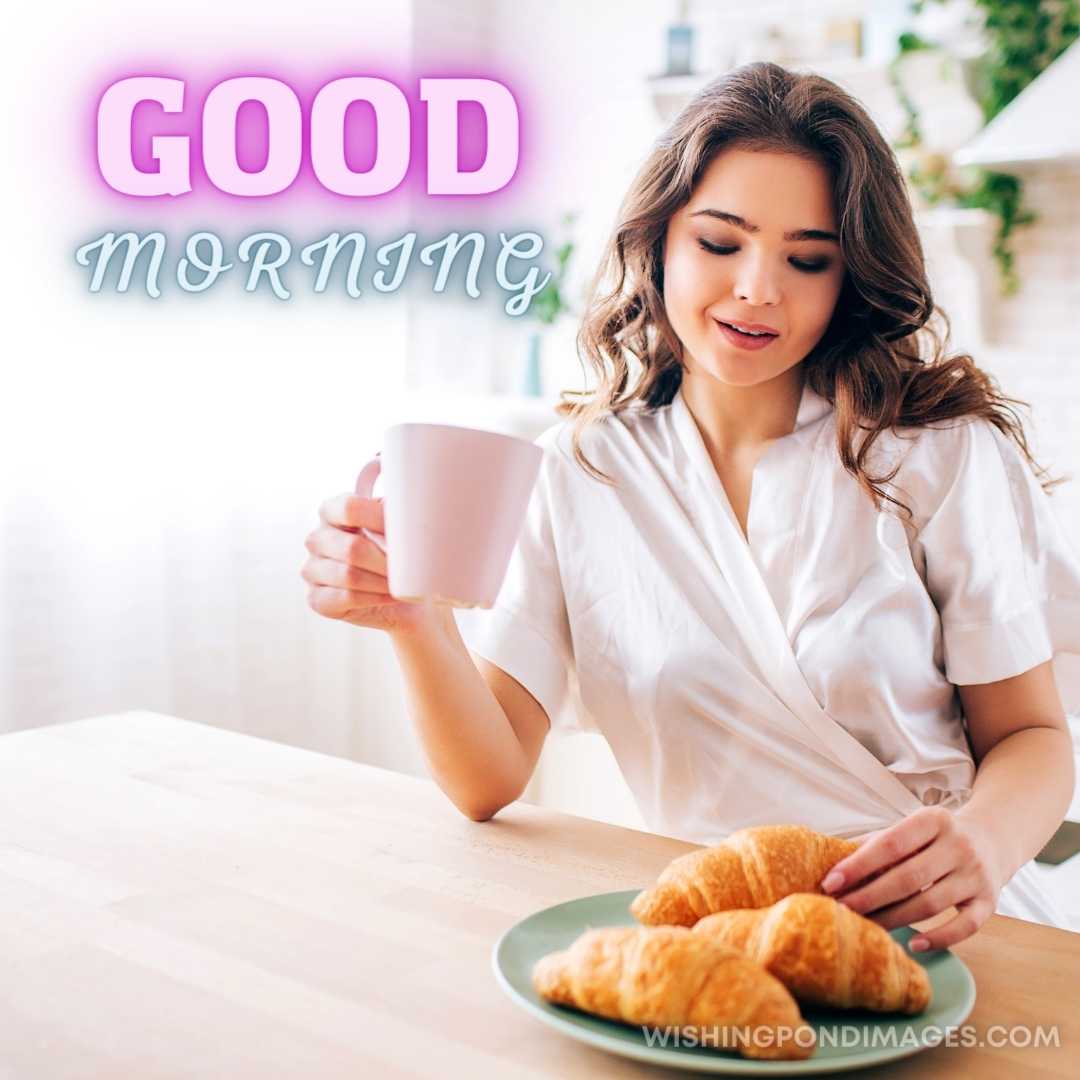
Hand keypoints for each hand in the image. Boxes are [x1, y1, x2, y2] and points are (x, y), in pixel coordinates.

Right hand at [302, 491, 438, 636]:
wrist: (395, 591)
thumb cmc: (393, 552)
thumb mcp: (395, 527)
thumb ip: (396, 515)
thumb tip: (409, 511)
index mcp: (332, 512)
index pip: (348, 508)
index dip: (379, 519)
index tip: (404, 533)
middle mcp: (317, 539)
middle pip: (351, 547)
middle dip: (386, 561)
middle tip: (408, 568)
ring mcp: (312, 569)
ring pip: (349, 575)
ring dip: (382, 582)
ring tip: (402, 584)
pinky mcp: (317, 599)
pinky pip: (346, 598)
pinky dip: (375, 598)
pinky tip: (390, 596)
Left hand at [819, 806, 1003, 952]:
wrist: (993, 838)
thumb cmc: (936, 837)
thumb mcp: (911, 828)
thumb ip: (877, 842)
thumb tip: (831, 855)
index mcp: (933, 820)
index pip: (890, 843)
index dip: (859, 864)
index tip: (831, 882)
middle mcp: (958, 845)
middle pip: (908, 877)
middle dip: (870, 896)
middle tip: (841, 910)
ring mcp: (976, 875)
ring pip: (930, 904)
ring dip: (894, 918)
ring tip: (867, 927)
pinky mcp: (990, 902)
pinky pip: (965, 927)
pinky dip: (939, 939)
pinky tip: (913, 944)